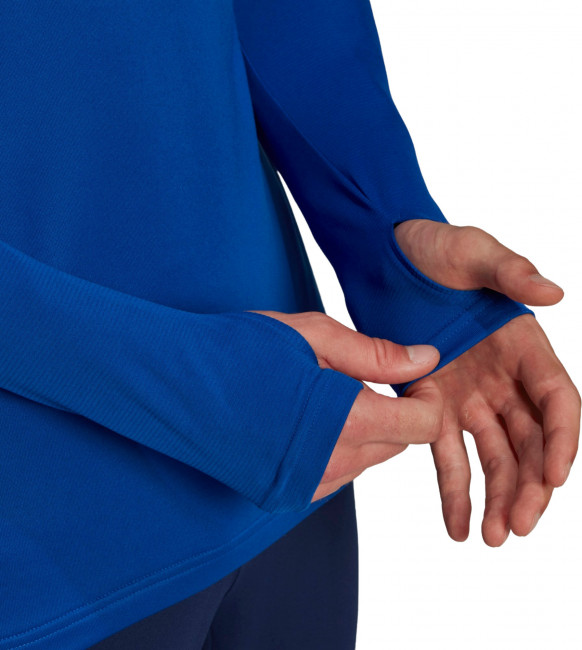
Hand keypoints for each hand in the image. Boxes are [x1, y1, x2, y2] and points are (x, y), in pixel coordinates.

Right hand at [247, 309, 443, 501]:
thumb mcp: (310, 334)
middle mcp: (330, 465)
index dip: (426, 397)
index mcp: (344, 422)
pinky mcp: (286, 492)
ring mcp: (306, 485)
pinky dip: (340, 446)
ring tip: (329, 394)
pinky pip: (338, 471)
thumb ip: (374, 353)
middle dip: (396, 411)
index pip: (423, 426)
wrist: (171, 385)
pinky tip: (308, 419)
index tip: (409, 375)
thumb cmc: (238, 349)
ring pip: (369, 459)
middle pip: (398, 444)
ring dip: (367, 429)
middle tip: (365, 376)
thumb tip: (425, 359)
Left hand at [395, 219, 579, 545]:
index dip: (561, 440)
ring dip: (494, 497)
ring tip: (489, 536)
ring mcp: (467, 394)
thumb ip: (510, 272)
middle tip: (518, 524)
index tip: (553, 476)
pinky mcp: (429, 404)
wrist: (384, 257)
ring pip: (491, 456)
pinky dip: (453, 489)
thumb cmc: (433, 248)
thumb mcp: (474, 251)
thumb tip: (552, 292)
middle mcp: (501, 377)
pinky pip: (444, 454)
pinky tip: (456, 524)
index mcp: (522, 344)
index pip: (556, 400)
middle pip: (528, 440)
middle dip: (528, 485)